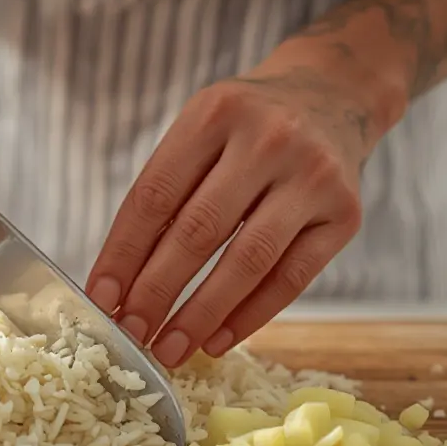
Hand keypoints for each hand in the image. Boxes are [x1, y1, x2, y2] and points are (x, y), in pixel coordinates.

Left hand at [85, 59, 375, 367]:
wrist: (333, 96)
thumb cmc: (247, 128)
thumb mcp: (201, 132)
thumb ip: (165, 194)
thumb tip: (120, 284)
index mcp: (215, 113)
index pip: (155, 196)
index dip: (123, 253)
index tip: (101, 298)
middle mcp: (267, 140)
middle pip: (199, 231)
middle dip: (157, 291)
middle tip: (131, 333)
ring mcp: (312, 177)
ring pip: (248, 261)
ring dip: (201, 314)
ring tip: (170, 349)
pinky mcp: (345, 214)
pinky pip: (291, 279)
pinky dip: (250, 316)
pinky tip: (217, 340)